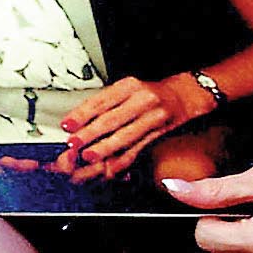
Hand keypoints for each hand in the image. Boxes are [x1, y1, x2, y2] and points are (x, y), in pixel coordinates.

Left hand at [53, 75, 203, 182]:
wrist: (184, 96)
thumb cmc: (150, 93)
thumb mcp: (128, 89)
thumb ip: (106, 103)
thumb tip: (79, 121)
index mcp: (128, 86)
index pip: (101, 100)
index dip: (82, 114)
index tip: (68, 125)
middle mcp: (141, 99)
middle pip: (111, 118)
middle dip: (90, 133)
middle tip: (74, 143)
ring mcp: (153, 116)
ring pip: (124, 135)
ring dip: (104, 148)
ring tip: (89, 155)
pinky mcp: (160, 131)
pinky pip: (138, 147)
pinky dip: (124, 159)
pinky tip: (111, 167)